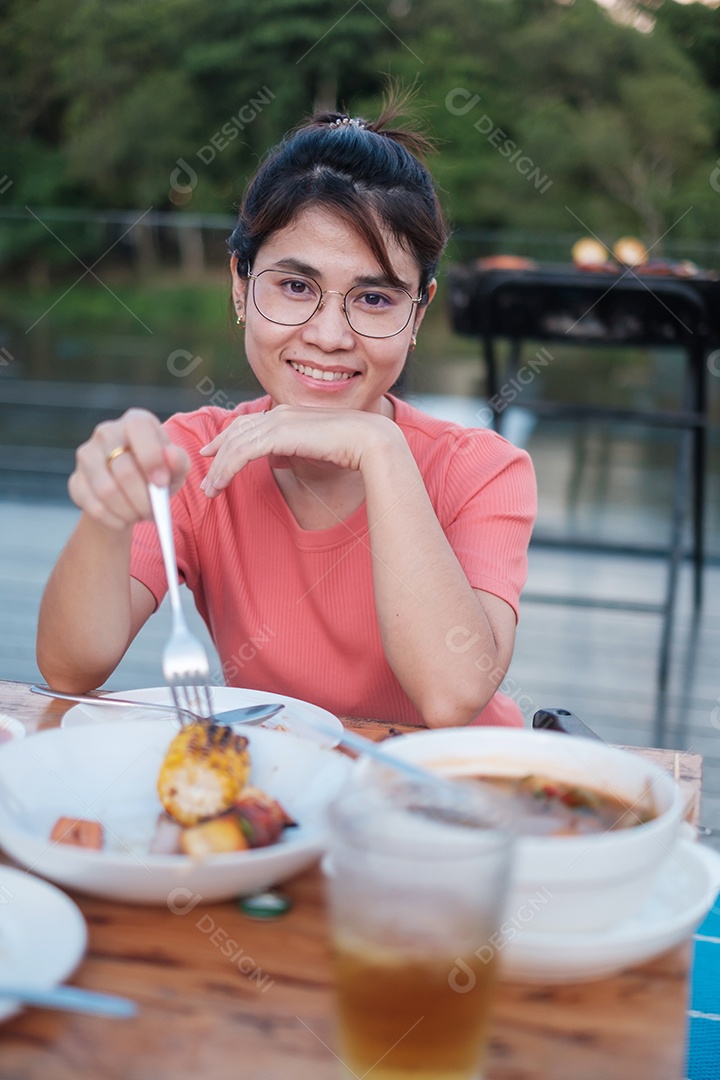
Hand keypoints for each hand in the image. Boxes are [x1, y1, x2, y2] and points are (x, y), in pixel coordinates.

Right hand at [68, 409, 189, 528]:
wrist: (130, 490)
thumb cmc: (157, 473)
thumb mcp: (175, 469)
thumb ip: (178, 461)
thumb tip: (171, 456)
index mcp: (136, 421)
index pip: (139, 428)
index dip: (151, 458)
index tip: (161, 483)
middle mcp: (107, 432)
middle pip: (124, 469)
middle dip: (143, 498)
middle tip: (154, 512)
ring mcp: (87, 455)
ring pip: (107, 491)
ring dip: (129, 511)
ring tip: (140, 515)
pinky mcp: (76, 480)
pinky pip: (94, 506)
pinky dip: (114, 520)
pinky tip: (124, 520)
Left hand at [199, 405, 395, 496]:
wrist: (369, 441)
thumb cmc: (349, 449)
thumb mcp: (313, 450)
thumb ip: (292, 452)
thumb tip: (276, 460)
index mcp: (287, 413)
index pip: (247, 423)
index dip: (226, 438)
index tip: (212, 454)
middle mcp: (278, 413)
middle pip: (236, 432)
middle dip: (217, 454)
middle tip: (205, 478)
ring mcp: (277, 422)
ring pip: (235, 444)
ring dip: (219, 469)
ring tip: (210, 490)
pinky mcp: (277, 435)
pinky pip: (241, 453)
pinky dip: (226, 470)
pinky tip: (220, 485)